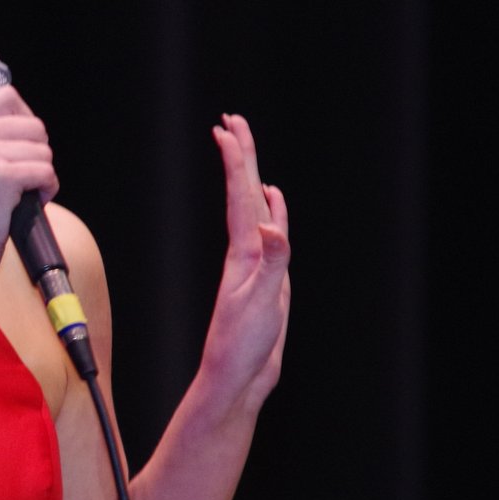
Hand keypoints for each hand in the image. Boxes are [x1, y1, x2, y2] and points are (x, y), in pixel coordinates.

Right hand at [0, 86, 57, 285]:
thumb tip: (26, 124)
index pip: (8, 97)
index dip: (25, 121)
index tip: (22, 147)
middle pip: (34, 125)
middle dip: (37, 153)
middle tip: (22, 178)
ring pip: (44, 150)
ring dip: (41, 174)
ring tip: (22, 193)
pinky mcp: (1, 176)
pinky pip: (46, 172)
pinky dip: (46, 190)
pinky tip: (28, 203)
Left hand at [201, 114, 290, 411]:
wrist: (237, 378)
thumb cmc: (243, 346)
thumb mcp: (261, 303)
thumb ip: (271, 262)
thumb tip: (269, 223)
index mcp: (244, 253)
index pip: (239, 197)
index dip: (236, 162)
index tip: (227, 129)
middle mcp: (247, 252)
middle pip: (243, 195)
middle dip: (240, 157)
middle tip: (233, 121)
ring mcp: (256, 265)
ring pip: (255, 210)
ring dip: (251, 179)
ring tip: (248, 153)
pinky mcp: (267, 280)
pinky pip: (270, 236)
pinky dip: (271, 214)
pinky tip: (270, 207)